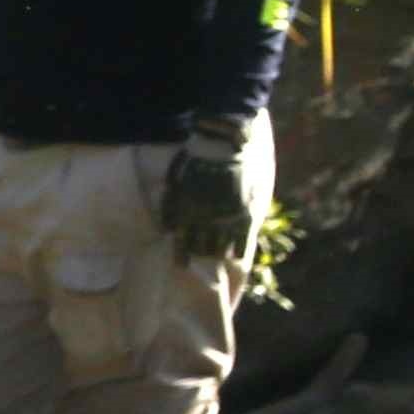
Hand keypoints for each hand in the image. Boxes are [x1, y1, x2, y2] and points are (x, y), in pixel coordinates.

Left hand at [157, 117, 262, 266]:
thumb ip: (170, 208)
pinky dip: (239, 249)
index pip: (183, 242)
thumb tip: (168, 230)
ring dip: (217, 254)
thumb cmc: (193, 164)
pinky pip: (243, 237)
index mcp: (187, 212)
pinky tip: (235, 257)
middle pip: (202, 246)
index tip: (180, 265)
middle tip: (199, 261)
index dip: (181, 256)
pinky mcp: (245, 212)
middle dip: (199, 254)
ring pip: (222, 245)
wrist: (220, 148)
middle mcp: (207, 219)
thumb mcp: (175, 184)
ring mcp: (227, 217)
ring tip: (215, 259)